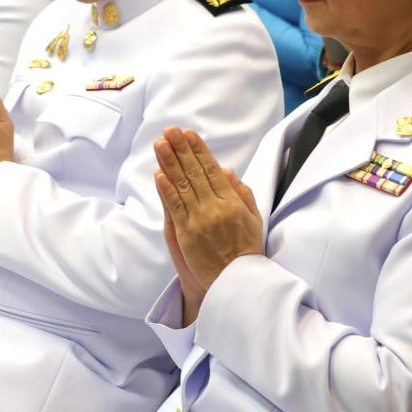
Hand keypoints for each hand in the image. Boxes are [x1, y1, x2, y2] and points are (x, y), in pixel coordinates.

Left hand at [153, 126, 262, 322]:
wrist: (237, 280)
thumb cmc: (247, 250)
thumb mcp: (253, 218)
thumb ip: (242, 193)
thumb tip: (227, 170)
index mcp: (232, 202)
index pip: (212, 170)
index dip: (199, 150)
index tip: (189, 134)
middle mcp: (215, 207)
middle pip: (194, 172)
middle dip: (181, 149)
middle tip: (170, 130)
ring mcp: (199, 220)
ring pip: (182, 185)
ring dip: (169, 162)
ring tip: (160, 144)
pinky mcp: (186, 234)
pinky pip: (174, 207)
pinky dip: (165, 190)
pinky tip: (158, 173)